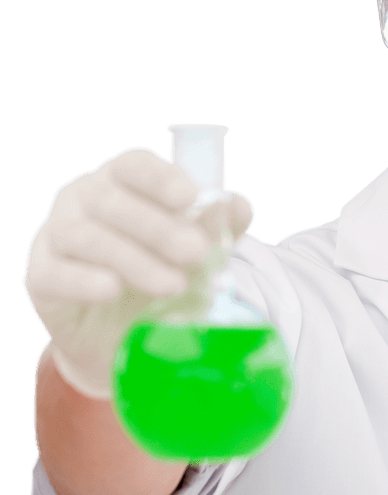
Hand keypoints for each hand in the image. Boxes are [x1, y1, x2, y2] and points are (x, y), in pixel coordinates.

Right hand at [23, 145, 255, 397]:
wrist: (123, 329)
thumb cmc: (160, 269)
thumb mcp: (194, 248)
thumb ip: (218, 225)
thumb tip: (238, 205)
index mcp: (121, 179)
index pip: (134, 164)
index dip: (160, 178)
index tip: (190, 198)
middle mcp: (82, 197)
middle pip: (110, 199)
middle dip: (158, 227)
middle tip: (197, 254)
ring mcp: (56, 234)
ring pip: (84, 235)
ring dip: (132, 258)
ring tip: (173, 284)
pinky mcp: (42, 275)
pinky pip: (56, 272)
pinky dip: (84, 280)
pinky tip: (111, 289)